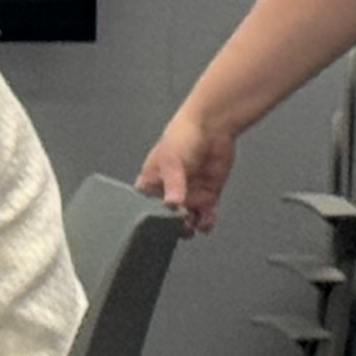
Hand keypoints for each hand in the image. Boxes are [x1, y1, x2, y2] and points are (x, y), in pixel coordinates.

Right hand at [138, 108, 235, 233]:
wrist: (213, 127)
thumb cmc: (183, 136)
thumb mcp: (171, 160)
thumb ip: (173, 184)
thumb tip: (172, 204)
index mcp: (150, 183)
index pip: (142, 208)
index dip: (145, 220)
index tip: (152, 226)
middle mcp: (168, 193)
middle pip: (165, 220)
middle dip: (169, 228)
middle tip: (175, 226)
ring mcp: (188, 196)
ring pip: (185, 222)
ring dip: (188, 228)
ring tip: (191, 223)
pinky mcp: (207, 197)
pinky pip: (205, 217)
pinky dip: (206, 223)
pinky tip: (205, 220)